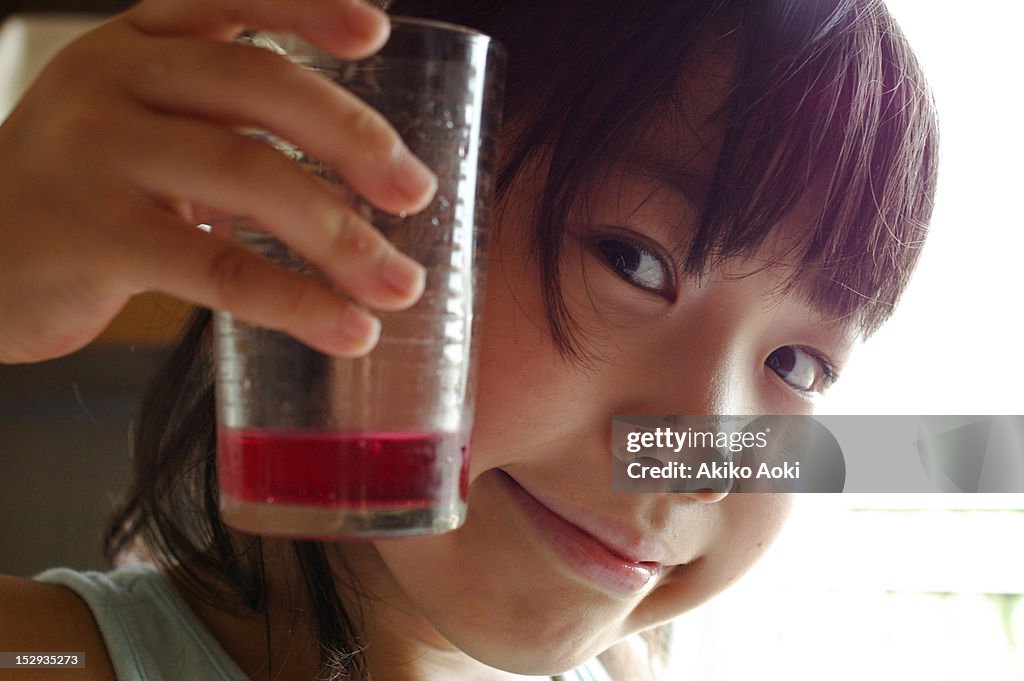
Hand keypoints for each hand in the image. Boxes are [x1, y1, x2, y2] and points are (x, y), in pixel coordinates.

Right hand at [0, 0, 436, 363]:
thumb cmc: (82, 195)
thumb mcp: (138, 128)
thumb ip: (222, 126)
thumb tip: (357, 177)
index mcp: (136, 44)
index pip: (227, 0)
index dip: (304, 10)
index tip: (376, 34)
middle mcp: (113, 80)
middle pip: (257, 85)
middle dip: (353, 139)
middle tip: (416, 193)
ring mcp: (96, 152)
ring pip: (247, 175)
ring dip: (341, 236)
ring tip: (400, 284)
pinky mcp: (92, 235)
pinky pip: (215, 265)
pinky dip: (294, 299)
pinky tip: (345, 328)